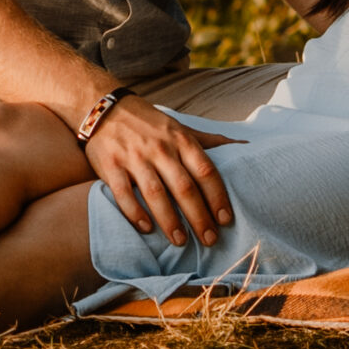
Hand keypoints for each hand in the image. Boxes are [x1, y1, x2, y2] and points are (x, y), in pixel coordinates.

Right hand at [82, 101, 233, 248]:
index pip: (205, 171)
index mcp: (180, 139)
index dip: (217, 197)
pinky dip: (135, 213)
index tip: (226, 220)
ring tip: (181, 242)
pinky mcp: (110, 165)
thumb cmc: (148, 123)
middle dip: (199, 217)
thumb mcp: (180, 127)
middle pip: (184, 187)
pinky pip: (123, 193)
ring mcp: (134, 157)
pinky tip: (146, 229)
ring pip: (155, 193)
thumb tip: (246, 147)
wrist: (102, 107)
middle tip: (209, 240)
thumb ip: (210, 141)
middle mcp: (159, 148)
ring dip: (170, 221)